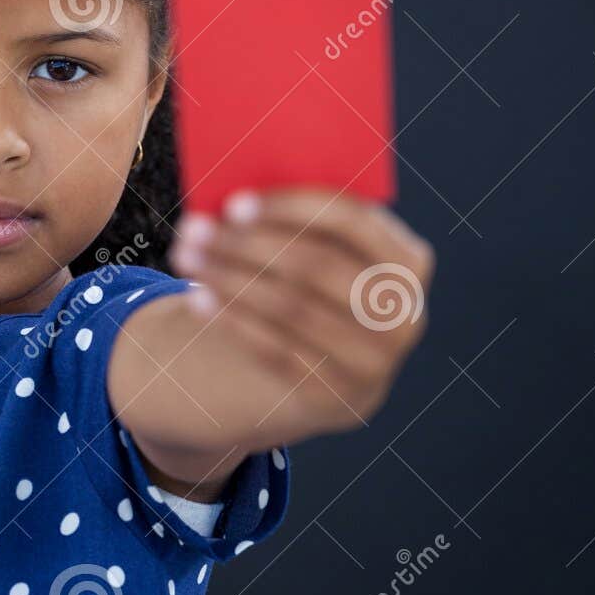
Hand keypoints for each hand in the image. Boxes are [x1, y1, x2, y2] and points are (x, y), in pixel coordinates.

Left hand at [163, 187, 434, 450]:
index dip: (291, 209)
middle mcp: (402, 313)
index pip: (351, 221)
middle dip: (247, 244)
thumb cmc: (318, 280)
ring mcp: (375, 362)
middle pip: (315, 266)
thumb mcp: (326, 249)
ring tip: (186, 257)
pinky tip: (198, 298)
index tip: (234, 202)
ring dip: (229, 279)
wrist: (330, 361)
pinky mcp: (338, 397)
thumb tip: (230, 197)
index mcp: (409, 260)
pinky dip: (233, 320)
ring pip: (291, 310)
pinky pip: (277, 352)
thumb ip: (300, 220)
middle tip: (194, 228)